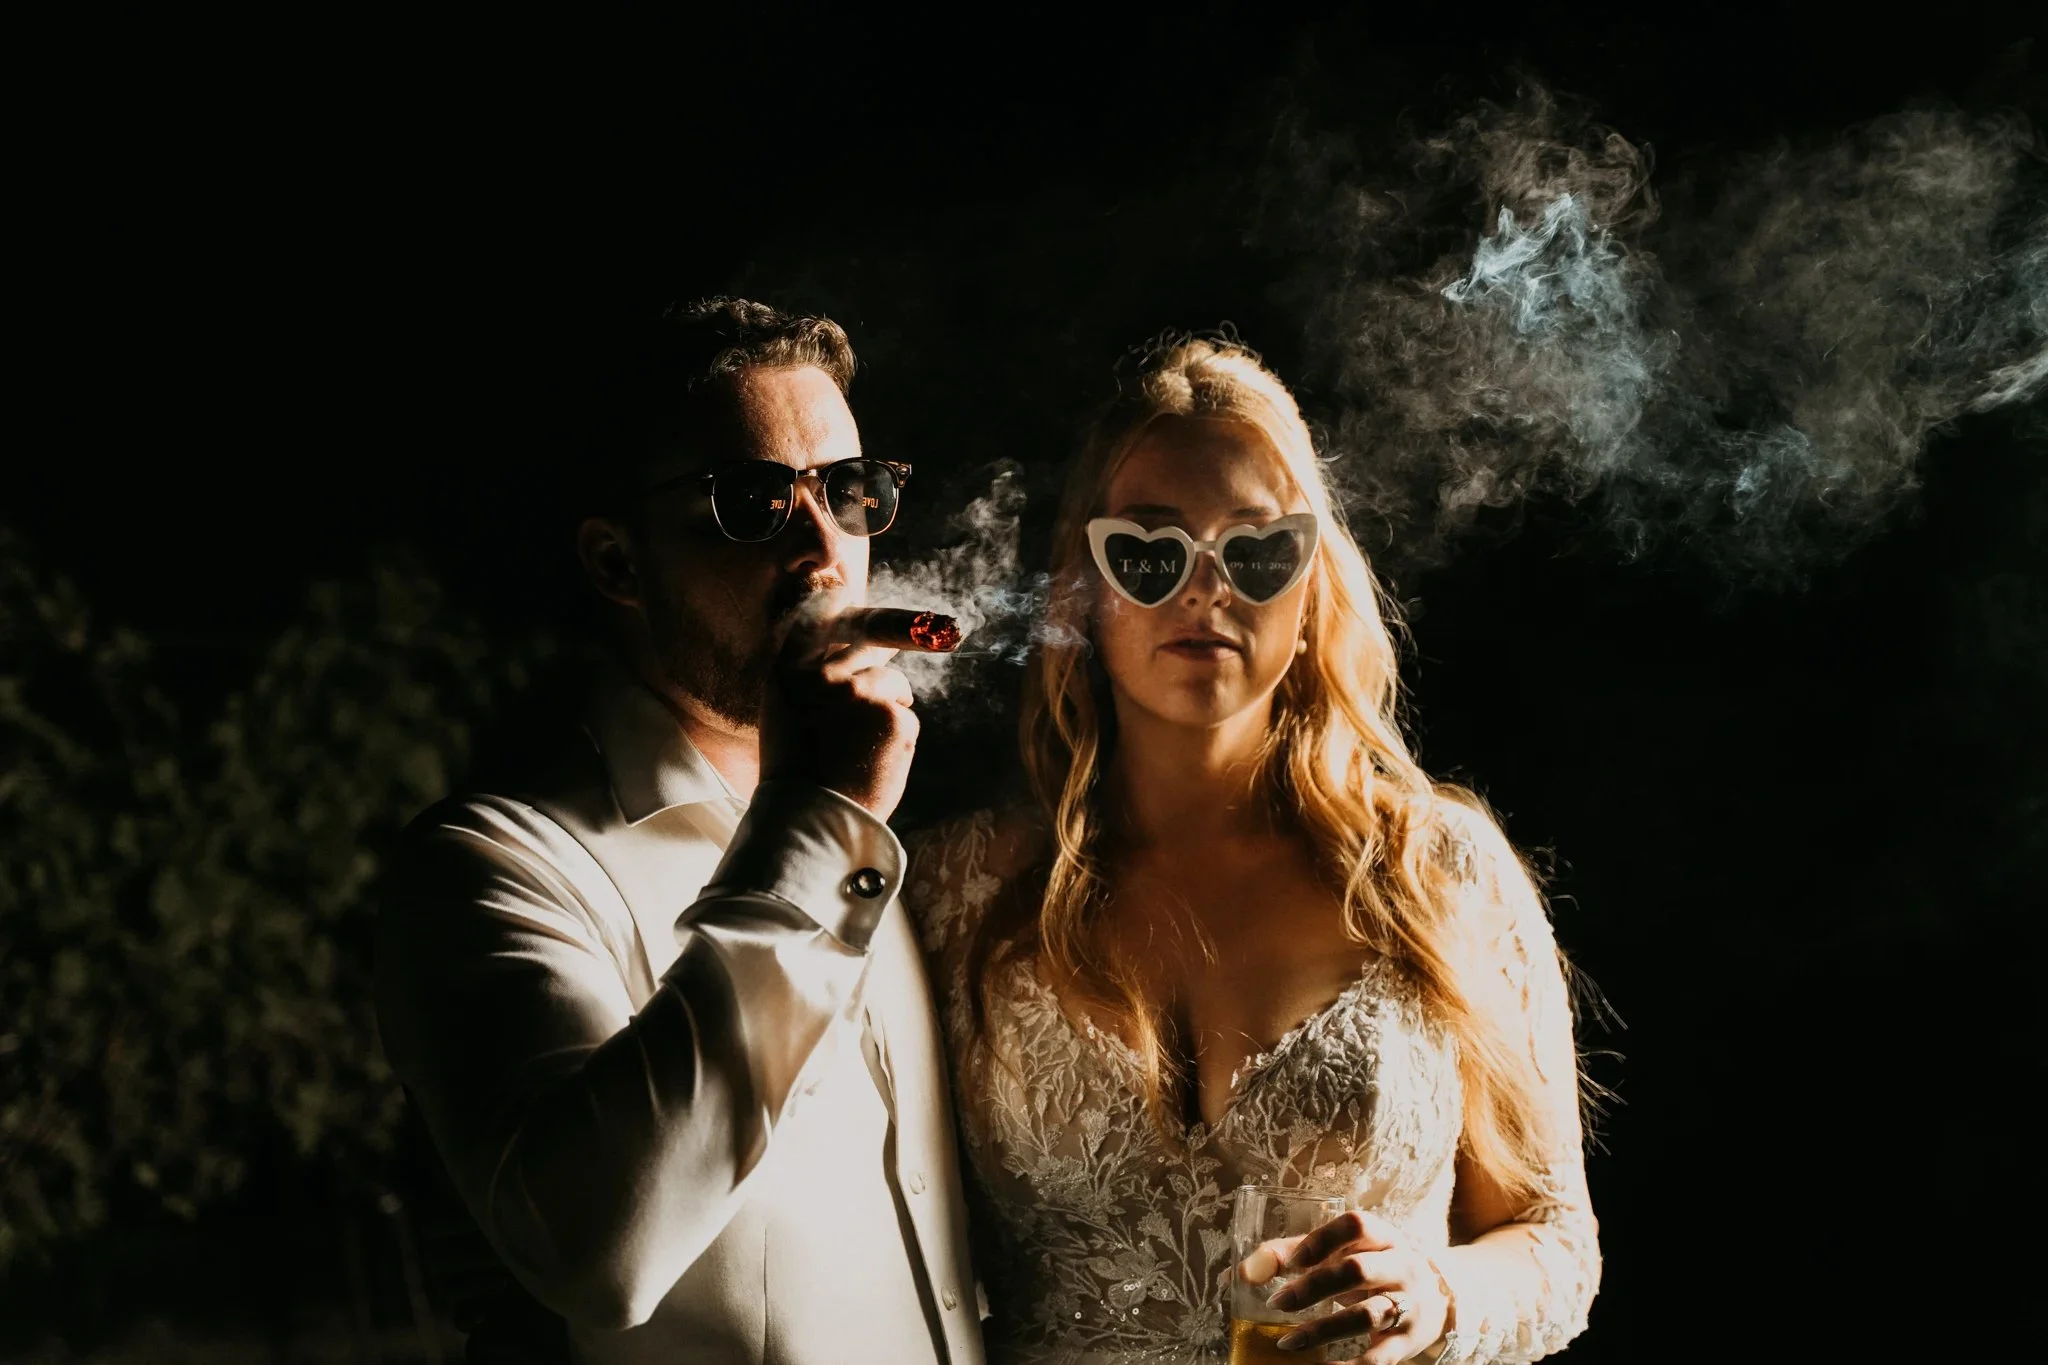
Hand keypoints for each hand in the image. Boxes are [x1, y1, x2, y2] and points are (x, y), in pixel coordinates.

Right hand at [759, 615, 919, 818]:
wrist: (811, 820)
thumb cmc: (798, 774)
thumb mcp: (784, 715)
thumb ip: (806, 678)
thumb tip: (842, 647)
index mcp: (788, 673)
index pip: (815, 618)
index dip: (836, 605)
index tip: (845, 591)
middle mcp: (823, 673)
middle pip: (868, 640)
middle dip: (881, 653)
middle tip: (905, 644)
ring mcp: (861, 691)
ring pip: (894, 683)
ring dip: (889, 709)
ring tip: (864, 749)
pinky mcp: (894, 714)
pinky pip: (906, 717)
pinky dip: (900, 740)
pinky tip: (877, 764)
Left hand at [1244, 1209, 1450, 1363]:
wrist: (1441, 1298)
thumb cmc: (1375, 1268)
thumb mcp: (1348, 1253)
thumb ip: (1296, 1256)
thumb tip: (1239, 1273)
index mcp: (1382, 1236)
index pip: (1356, 1225)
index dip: (1323, 1240)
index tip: (1292, 1261)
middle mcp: (1400, 1266)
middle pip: (1358, 1270)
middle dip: (1314, 1286)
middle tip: (1276, 1303)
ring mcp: (1407, 1304)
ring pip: (1366, 1315)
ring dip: (1323, 1329)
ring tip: (1286, 1342)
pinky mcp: (1407, 1340)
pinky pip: (1379, 1358)